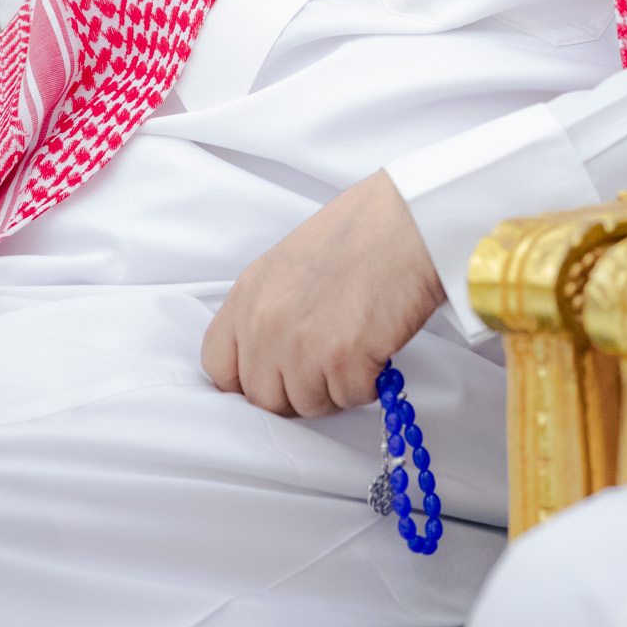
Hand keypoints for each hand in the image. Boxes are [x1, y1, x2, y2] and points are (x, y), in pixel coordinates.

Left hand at [201, 170, 446, 417]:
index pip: (218, 367)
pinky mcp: (342, 361)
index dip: (248, 380)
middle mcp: (264, 323)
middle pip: (263, 399)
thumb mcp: (287, 265)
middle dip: (296, 391)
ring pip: (307, 405)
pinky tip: (375, 346)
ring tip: (356, 347)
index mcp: (247, 296)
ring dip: (335, 388)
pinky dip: (367, 383)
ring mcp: (301, 345)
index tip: (274, 378)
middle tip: (327, 366)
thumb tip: (268, 360)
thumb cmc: (360, 234)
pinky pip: (348, 399)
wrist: (408, 221)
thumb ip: (267, 313)